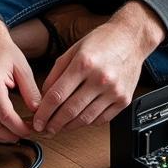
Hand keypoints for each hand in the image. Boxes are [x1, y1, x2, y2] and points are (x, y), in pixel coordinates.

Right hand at [0, 20, 41, 142]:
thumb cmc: (4, 53)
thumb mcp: (23, 68)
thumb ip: (31, 92)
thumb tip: (38, 112)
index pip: (5, 116)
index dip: (20, 128)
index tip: (32, 130)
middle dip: (13, 135)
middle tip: (27, 134)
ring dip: (2, 137)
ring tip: (17, 134)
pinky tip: (4, 130)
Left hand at [32, 1, 164, 134]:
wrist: (131, 39)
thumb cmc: (102, 42)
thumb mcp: (73, 50)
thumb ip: (56, 74)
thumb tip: (44, 98)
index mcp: (84, 63)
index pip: (57, 95)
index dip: (43, 112)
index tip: (36, 121)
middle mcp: (100, 78)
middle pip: (70, 111)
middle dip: (53, 124)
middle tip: (45, 129)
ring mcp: (114, 91)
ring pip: (86, 119)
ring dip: (69, 126)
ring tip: (59, 126)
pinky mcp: (124, 99)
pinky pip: (102, 120)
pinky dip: (88, 123)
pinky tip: (79, 120)